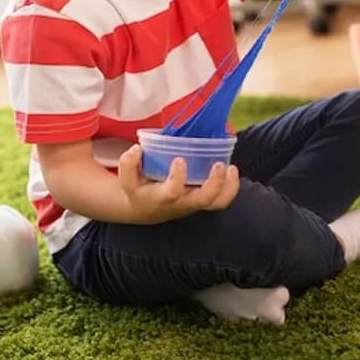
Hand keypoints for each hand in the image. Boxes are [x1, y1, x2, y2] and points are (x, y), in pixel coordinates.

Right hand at [117, 146, 239, 223]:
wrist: (147, 210)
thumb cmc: (139, 190)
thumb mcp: (127, 180)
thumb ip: (128, 164)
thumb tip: (137, 149)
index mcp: (162, 198)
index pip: (173, 192)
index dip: (178, 177)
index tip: (179, 159)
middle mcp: (182, 203)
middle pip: (203, 200)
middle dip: (214, 184)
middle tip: (218, 164)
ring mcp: (195, 203)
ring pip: (217, 203)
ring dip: (227, 187)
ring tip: (231, 167)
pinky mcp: (204, 200)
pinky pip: (222, 200)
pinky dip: (231, 187)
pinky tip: (232, 169)